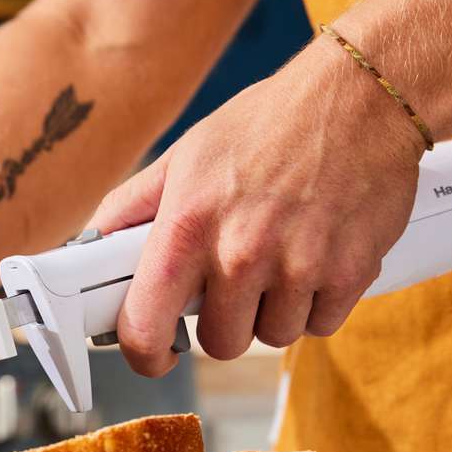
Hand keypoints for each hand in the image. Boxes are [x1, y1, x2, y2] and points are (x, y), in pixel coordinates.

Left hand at [88, 38, 424, 374]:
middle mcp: (240, 252)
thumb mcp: (184, 156)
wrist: (360, 97)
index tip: (156, 352)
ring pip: (273, 335)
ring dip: (275, 309)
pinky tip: (316, 256)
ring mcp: (298, 266)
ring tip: (281, 256)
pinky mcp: (349, 273)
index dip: (146, 353)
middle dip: (225, 319)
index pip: (145, 327)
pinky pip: (320, 325)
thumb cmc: (266, 123)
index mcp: (187, 226)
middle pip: (220, 344)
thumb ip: (131, 208)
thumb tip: (91, 246)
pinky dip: (317, 301)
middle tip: (235, 279)